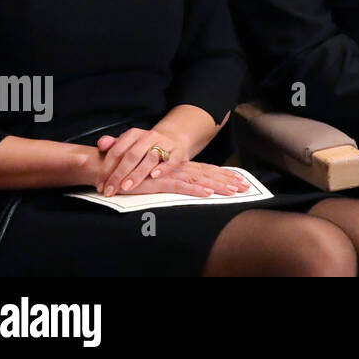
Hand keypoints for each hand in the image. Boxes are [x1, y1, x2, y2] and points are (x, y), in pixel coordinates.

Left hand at [96, 127, 190, 196]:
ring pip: (150, 158)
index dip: (107, 169)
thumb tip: (101, 144)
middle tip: (111, 190)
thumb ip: (113, 144)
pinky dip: (163, 168)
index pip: (117, 151)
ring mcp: (165, 143)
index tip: (100, 184)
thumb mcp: (128, 143)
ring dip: (137, 174)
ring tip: (127, 187)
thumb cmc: (146, 146)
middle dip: (119, 174)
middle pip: (132, 155)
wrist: (173, 139)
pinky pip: (171, 160)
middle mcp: (149, 137)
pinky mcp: (178, 151)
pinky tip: (154, 176)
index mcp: (134, 134)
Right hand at [110, 161, 250, 197]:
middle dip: (228, 181)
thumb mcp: (157, 175)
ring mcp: (171, 174)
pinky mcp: (159, 182)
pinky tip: (207, 193)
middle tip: (246, 187)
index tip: (241, 181)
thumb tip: (190, 183)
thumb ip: (171, 176)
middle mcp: (179, 169)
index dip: (224, 175)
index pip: (207, 170)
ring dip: (218, 186)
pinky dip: (194, 190)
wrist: (112, 165)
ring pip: (199, 180)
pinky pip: (180, 186)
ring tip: (234, 191)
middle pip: (209, 175)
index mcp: (181, 166)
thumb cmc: (135, 172)